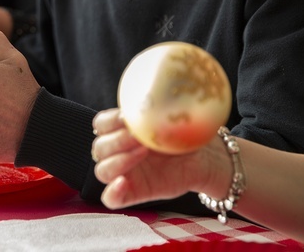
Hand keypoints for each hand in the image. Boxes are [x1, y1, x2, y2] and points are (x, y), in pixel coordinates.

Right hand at [92, 108, 215, 209]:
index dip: (109, 121)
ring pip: (102, 170)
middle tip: (137, 136)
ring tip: (142, 151)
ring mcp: (125, 173)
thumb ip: (155, 113)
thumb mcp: (170, 119)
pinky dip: (112, 192)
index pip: (100, 124)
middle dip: (117, 140)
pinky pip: (110, 199)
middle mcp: (119, 152)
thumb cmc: (184, 135)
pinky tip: (123, 183)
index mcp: (121, 131)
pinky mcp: (133, 193)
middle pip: (99, 147)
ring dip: (117, 160)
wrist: (204, 158)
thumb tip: (151, 103)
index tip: (128, 116)